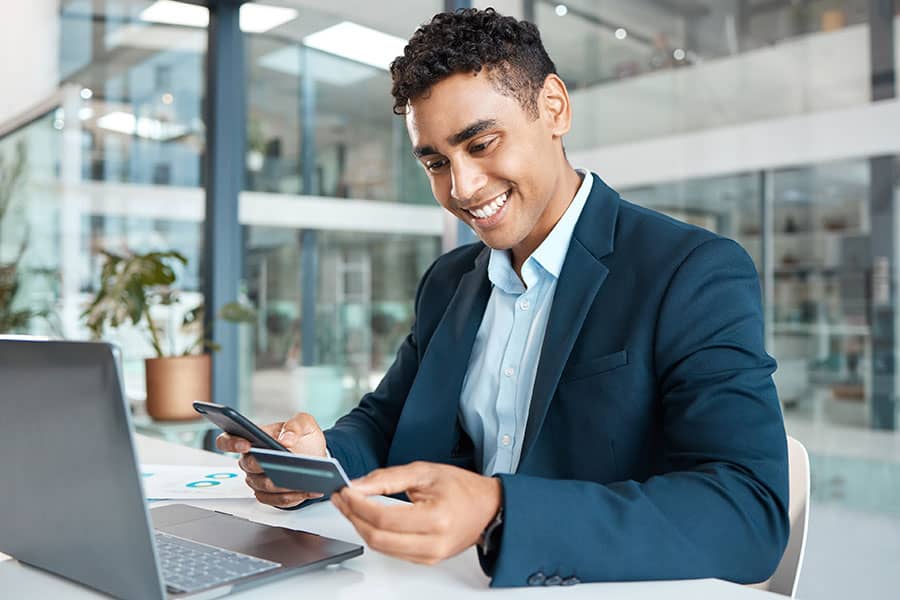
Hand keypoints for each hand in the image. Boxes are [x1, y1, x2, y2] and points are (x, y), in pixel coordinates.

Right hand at [215, 412, 326, 507]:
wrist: (316, 456)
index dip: (231, 443)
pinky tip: (308, 490)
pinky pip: (276, 500)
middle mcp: (251, 461)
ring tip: (303, 478)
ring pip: (264, 485)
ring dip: (283, 483)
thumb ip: (295, 425)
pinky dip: (293, 496)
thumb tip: (286, 440)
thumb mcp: (304, 423)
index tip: (246, 444)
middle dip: (265, 466)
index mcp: (252, 439)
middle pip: (249, 467)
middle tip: (281, 464)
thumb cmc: (304, 438)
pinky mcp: (270, 496)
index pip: (227, 441)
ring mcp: (258, 480)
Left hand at [331, 461, 500, 564]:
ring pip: (381, 548)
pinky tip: (367, 519)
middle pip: (378, 538)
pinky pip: (391, 551)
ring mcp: (430, 556)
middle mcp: (434, 543)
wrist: (487, 507)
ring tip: (350, 506)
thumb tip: (358, 485)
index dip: (359, 505)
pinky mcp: (426, 560)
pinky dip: (375, 535)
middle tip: (341, 499)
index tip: (345, 491)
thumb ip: (389, 478)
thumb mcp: (425, 472)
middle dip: (354, 517)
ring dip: (360, 527)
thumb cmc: (462, 488)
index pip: (384, 518)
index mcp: (436, 518)